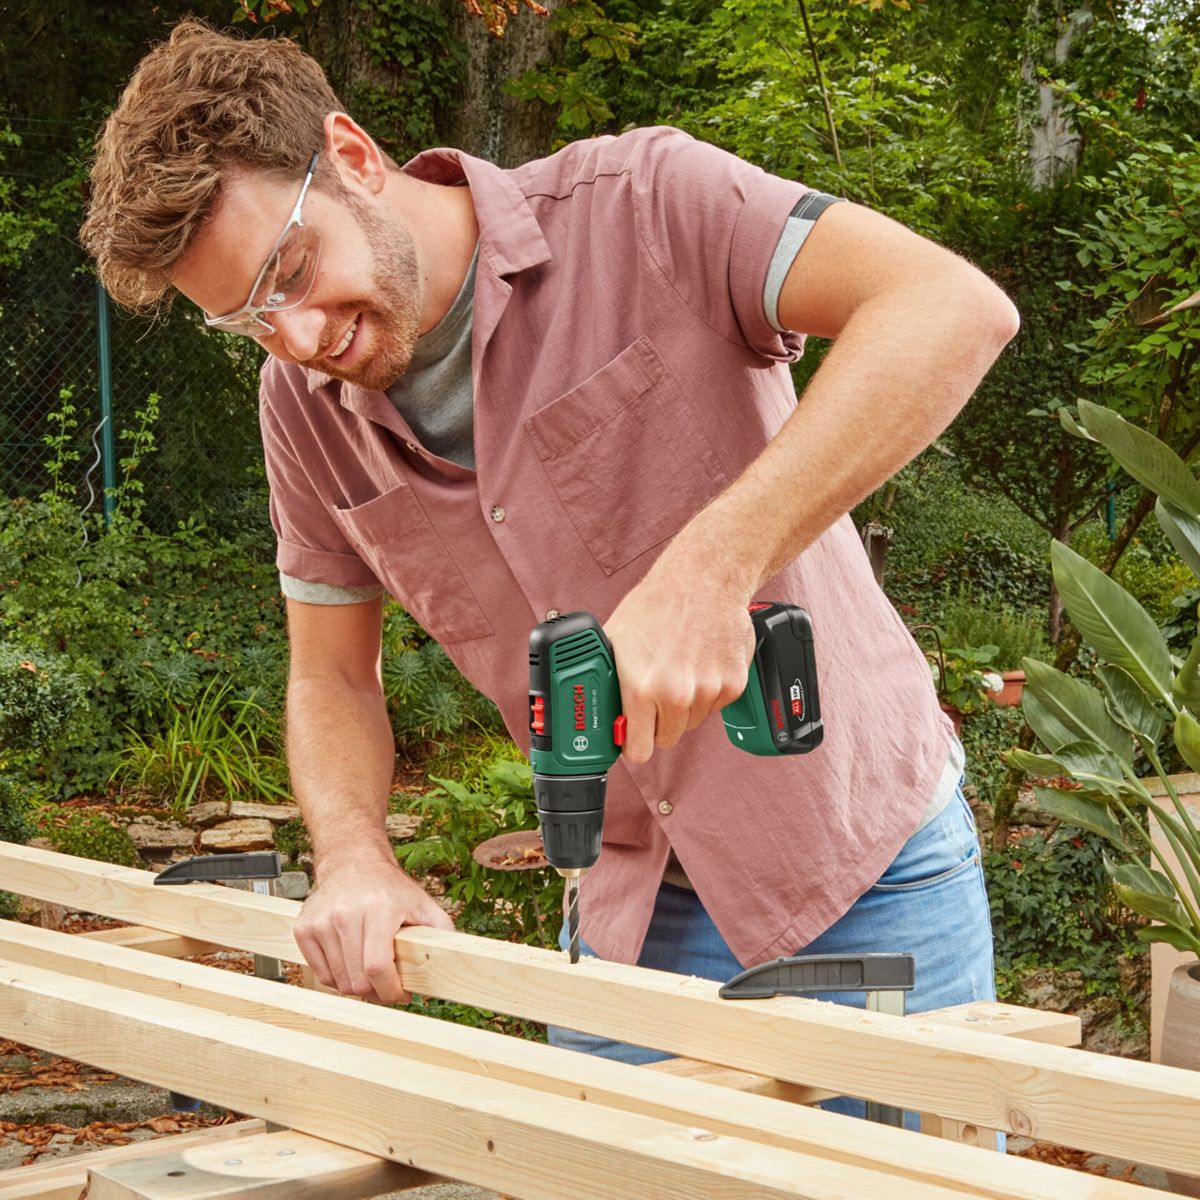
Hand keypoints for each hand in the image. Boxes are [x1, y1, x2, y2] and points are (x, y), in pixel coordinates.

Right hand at [294, 856, 453, 1003]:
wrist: (353, 863)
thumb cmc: (389, 888)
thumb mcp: (422, 903)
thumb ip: (442, 930)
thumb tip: (452, 962)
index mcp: (378, 908)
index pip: (377, 966)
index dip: (390, 990)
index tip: (400, 994)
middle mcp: (345, 914)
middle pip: (357, 980)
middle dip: (376, 992)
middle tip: (387, 985)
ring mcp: (321, 922)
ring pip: (338, 982)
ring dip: (357, 986)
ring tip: (370, 972)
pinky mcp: (304, 929)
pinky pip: (321, 975)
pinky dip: (338, 978)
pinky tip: (351, 963)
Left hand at [604, 555, 755, 763]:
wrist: (703, 580)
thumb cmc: (657, 605)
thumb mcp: (615, 641)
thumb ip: (609, 681)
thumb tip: (602, 710)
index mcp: (642, 688)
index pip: (638, 750)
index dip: (634, 745)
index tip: (633, 738)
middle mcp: (676, 694)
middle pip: (667, 739)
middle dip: (658, 723)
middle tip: (655, 697)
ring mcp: (707, 691)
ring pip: (692, 721)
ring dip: (684, 706)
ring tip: (679, 670)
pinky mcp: (733, 685)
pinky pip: (715, 706)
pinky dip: (708, 692)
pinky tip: (699, 664)